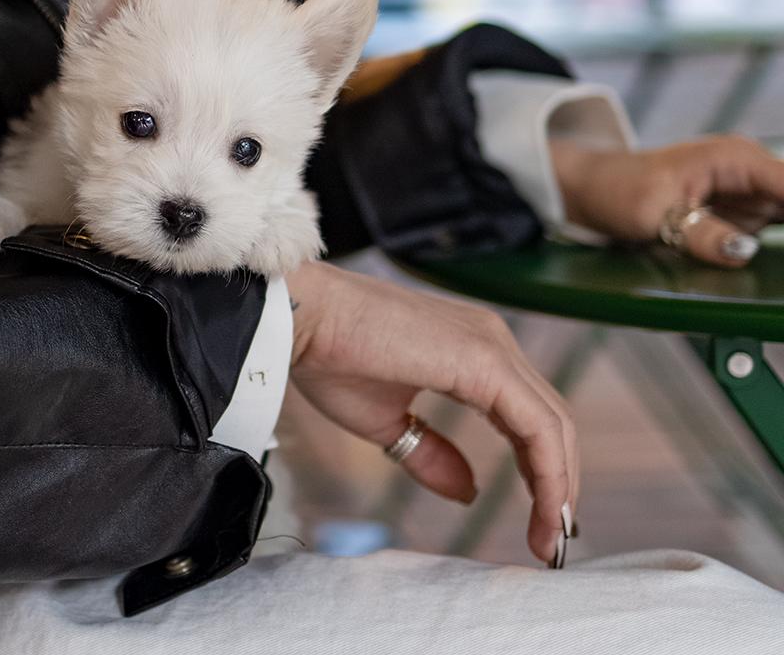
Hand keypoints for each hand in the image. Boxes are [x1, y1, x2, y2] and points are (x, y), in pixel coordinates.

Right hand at [285, 261, 576, 564]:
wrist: (302, 318)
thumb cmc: (329, 357)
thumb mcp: (387, 421)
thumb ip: (431, 453)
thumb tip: (470, 491)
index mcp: (471, 350)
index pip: (527, 417)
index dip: (541, 472)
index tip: (538, 526)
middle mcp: (491, 340)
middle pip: (549, 421)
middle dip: (558, 485)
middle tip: (551, 543)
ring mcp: (491, 346)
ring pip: (552, 424)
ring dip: (559, 485)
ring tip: (550, 539)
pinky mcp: (485, 360)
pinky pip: (537, 424)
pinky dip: (550, 471)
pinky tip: (545, 508)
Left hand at [551, 134, 783, 266]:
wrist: (594, 188)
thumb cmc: (617, 190)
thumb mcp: (651, 214)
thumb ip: (700, 232)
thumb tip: (743, 250)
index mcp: (734, 159)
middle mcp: (750, 171)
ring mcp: (749, 192)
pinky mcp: (743, 212)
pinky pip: (778, 227)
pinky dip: (783, 242)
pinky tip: (771, 260)